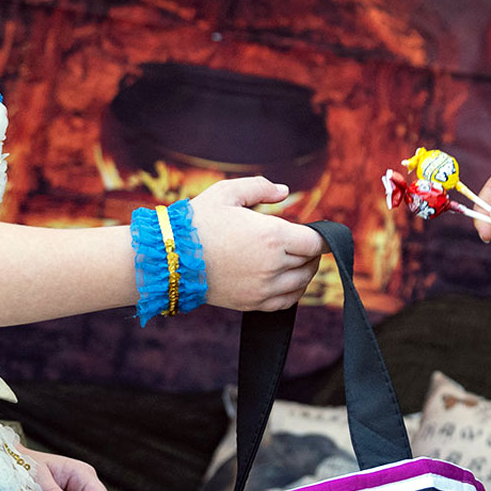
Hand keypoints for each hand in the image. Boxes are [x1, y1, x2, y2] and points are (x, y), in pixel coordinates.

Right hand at [188, 176, 325, 310]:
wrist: (170, 259)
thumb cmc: (198, 223)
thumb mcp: (227, 192)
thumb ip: (260, 188)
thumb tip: (284, 191)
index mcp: (273, 236)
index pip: (316, 242)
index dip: (320, 236)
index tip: (316, 231)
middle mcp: (273, 265)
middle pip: (311, 262)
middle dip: (310, 251)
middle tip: (302, 242)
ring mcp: (263, 287)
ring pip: (302, 283)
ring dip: (304, 270)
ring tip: (295, 259)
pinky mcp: (252, 303)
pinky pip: (286, 302)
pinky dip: (293, 291)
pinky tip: (286, 280)